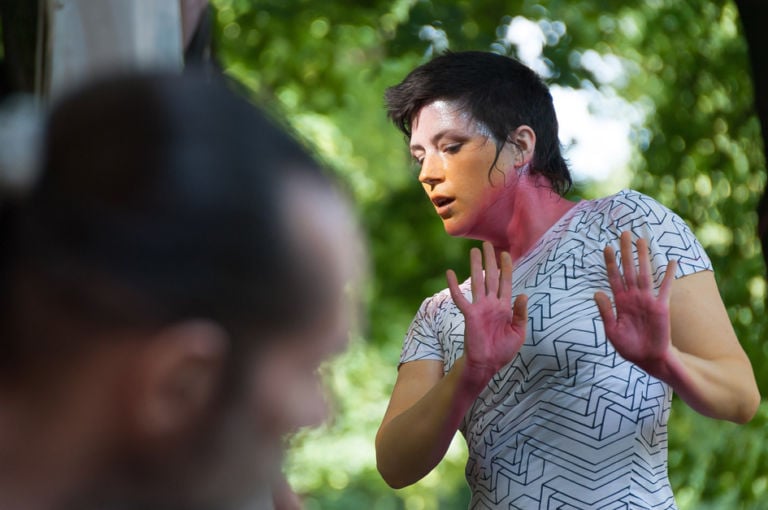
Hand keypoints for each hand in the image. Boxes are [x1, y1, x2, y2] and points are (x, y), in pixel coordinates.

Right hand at [447, 241, 527, 383]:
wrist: (488, 364)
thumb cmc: (503, 350)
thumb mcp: (519, 332)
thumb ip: (521, 313)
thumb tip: (523, 294)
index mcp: (504, 307)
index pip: (506, 282)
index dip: (506, 267)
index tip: (505, 253)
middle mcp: (491, 303)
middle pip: (491, 277)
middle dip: (490, 260)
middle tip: (487, 244)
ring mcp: (480, 307)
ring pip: (478, 282)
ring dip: (475, 266)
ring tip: (473, 251)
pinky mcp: (469, 314)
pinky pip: (460, 297)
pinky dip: (454, 285)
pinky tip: (450, 273)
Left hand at [594, 231, 677, 373]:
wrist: (647, 359)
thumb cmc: (629, 346)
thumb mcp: (611, 330)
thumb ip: (605, 311)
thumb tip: (597, 292)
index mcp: (619, 302)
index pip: (613, 277)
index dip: (610, 262)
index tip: (607, 247)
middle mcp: (633, 297)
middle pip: (628, 269)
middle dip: (626, 251)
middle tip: (624, 233)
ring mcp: (647, 300)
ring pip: (644, 273)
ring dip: (643, 257)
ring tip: (642, 239)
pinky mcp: (661, 307)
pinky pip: (665, 288)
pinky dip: (668, 275)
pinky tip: (671, 261)